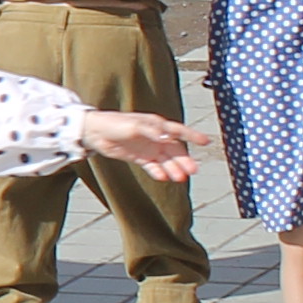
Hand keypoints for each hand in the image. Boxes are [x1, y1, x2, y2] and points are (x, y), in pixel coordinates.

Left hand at [76, 109, 197, 180]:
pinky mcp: (140, 157)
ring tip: (180, 178)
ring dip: (173, 169)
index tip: (206, 142)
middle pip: (174, 150)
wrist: (95, 132)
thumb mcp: (135, 125)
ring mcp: (148, 148)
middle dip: (184, 160)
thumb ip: (152, 131)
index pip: (178, 131)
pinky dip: (158, 172)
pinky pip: (152, 166)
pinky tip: (163, 178)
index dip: (192, 136)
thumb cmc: (116, 123)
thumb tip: (168, 137)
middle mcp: (156, 137)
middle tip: (193, 170)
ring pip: (165, 160)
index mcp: (157, 125)